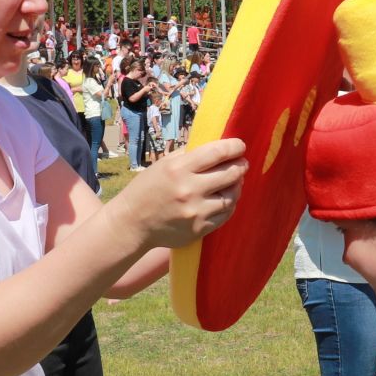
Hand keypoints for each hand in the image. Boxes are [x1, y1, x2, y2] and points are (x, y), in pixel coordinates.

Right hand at [111, 137, 247, 248]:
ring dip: (237, 186)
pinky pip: (225, 215)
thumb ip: (188, 155)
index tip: (240, 146)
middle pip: (230, 174)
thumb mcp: (163, 164)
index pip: (216, 153)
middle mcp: (189, 190)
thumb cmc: (147, 189)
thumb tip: (215, 147)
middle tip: (242, 163)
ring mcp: (196, 212)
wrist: (132, 223)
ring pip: (231, 196)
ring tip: (235, 181)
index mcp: (179, 169)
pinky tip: (226, 199)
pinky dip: (229, 205)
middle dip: (240, 166)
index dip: (234, 147)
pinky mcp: (199, 229)